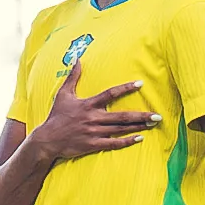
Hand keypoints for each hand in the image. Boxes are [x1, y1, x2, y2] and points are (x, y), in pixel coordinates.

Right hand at [30, 65, 157, 165]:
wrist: (47, 140)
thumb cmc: (56, 116)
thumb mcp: (63, 94)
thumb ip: (72, 77)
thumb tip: (77, 59)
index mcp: (88, 104)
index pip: (110, 94)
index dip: (125, 88)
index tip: (140, 84)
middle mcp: (93, 118)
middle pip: (121, 116)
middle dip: (141, 115)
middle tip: (157, 115)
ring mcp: (94, 132)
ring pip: (120, 130)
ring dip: (138, 126)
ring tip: (153, 123)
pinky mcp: (93, 144)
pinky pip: (113, 144)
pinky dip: (127, 141)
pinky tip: (139, 138)